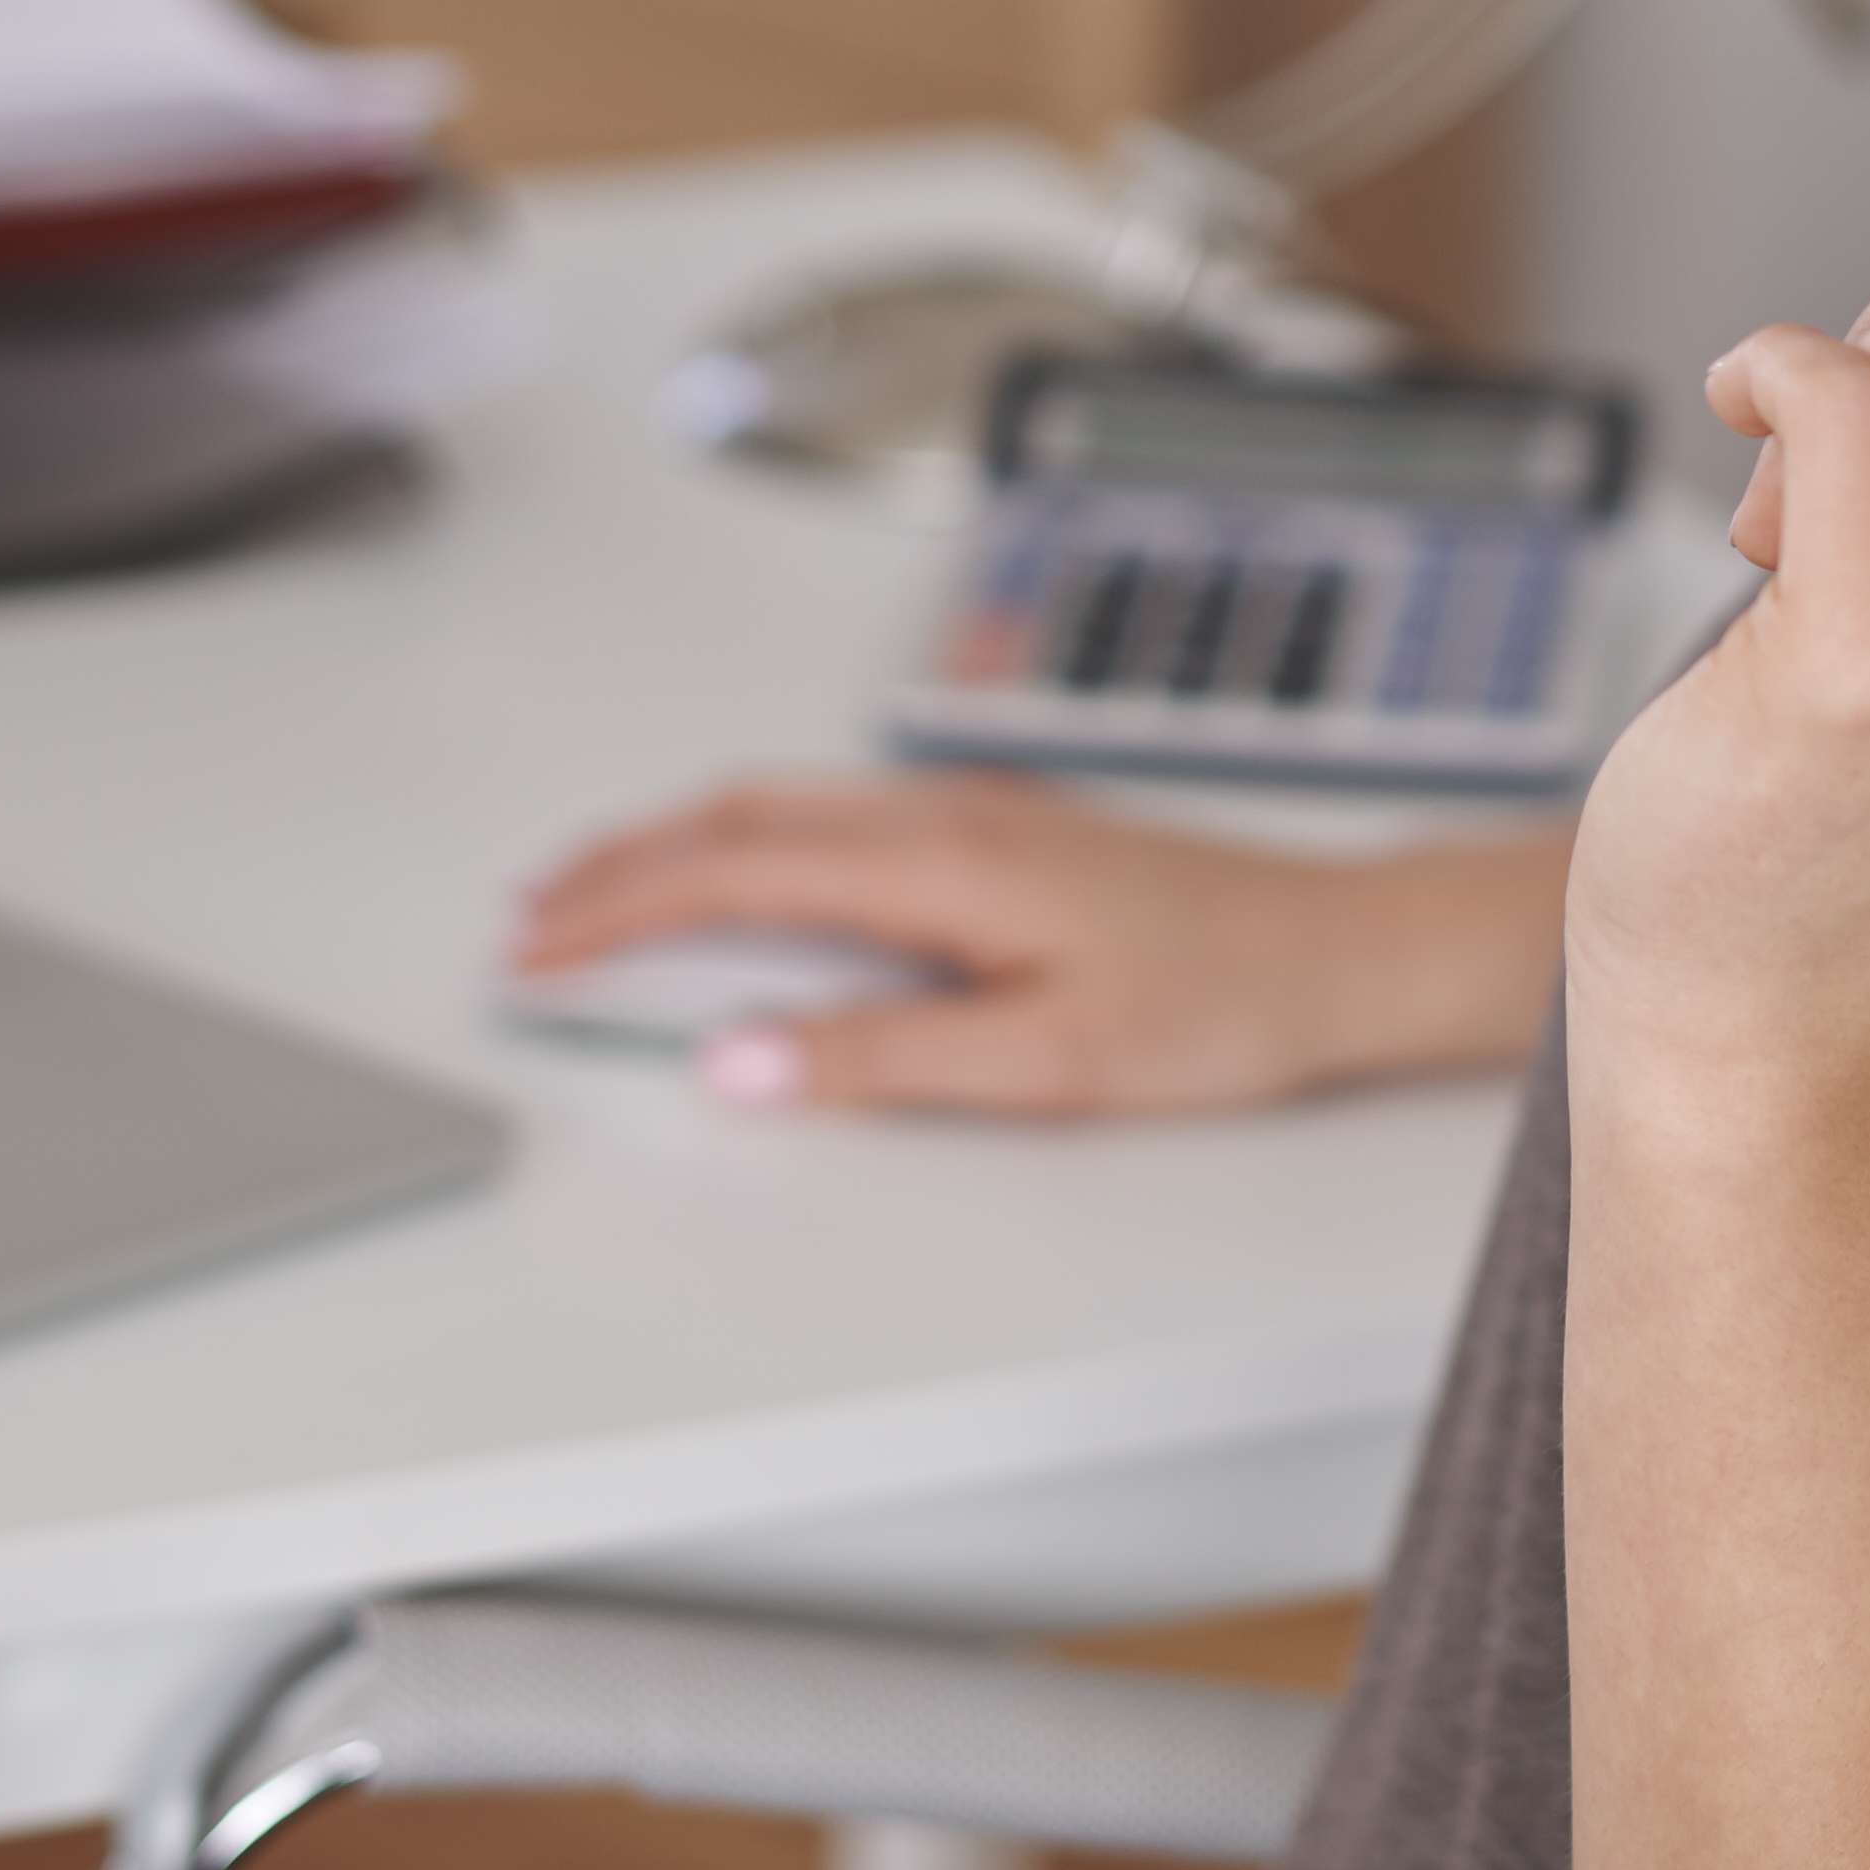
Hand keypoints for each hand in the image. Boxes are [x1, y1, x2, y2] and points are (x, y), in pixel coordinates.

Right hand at [503, 770, 1565, 1115]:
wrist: (1343, 950)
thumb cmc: (1223, 1002)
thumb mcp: (1045, 1060)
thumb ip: (878, 1058)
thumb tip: (734, 1060)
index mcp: (938, 862)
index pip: (729, 875)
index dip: (615, 914)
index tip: (535, 954)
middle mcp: (944, 815)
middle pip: (734, 821)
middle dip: (615, 867)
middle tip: (526, 925)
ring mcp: (973, 812)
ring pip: (780, 809)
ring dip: (675, 847)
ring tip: (596, 901)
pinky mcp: (1000, 828)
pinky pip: (833, 817)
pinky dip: (748, 844)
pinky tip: (741, 884)